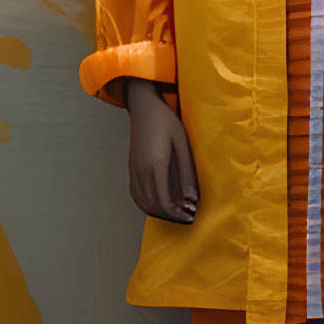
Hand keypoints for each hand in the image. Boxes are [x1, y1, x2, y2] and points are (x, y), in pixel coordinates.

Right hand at [123, 78, 198, 223]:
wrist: (144, 107)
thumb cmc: (165, 121)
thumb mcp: (182, 145)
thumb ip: (187, 173)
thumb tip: (192, 199)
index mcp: (155, 166)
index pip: (164, 202)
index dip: (177, 214)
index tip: (190, 215)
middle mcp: (141, 172)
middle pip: (153, 206)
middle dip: (170, 216)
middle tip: (187, 217)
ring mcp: (133, 171)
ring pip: (143, 202)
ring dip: (159, 212)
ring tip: (176, 212)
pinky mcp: (132, 168)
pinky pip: (137, 194)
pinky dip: (148, 204)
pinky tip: (160, 203)